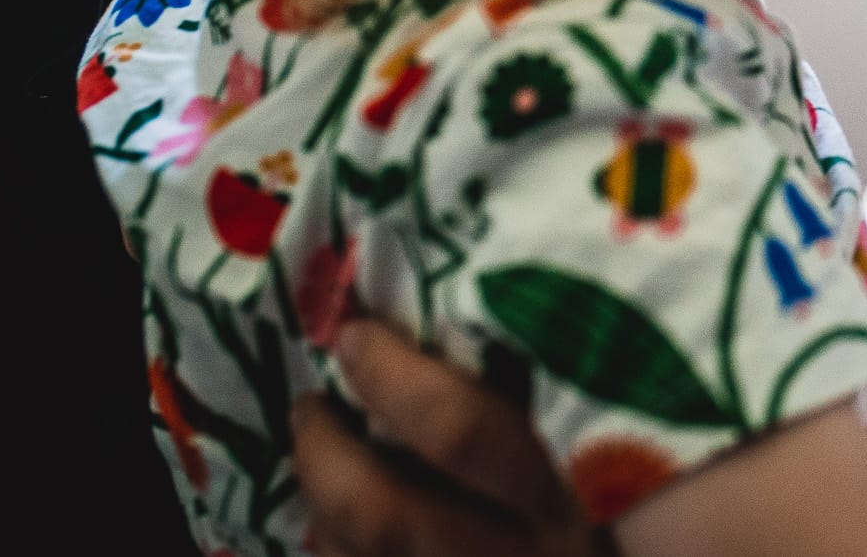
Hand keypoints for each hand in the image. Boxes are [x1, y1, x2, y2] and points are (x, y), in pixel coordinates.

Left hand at [290, 320, 584, 556]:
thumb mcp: (556, 465)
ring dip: (314, 496)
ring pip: (350, 554)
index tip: (357, 336)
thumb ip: (501, 413)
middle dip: (325, 450)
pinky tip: (332, 509)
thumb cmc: (556, 519)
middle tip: (310, 403)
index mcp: (545, 506)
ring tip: (316, 449)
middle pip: (384, 512)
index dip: (394, 379)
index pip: (463, 433)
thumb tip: (415, 332)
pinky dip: (328, 539)